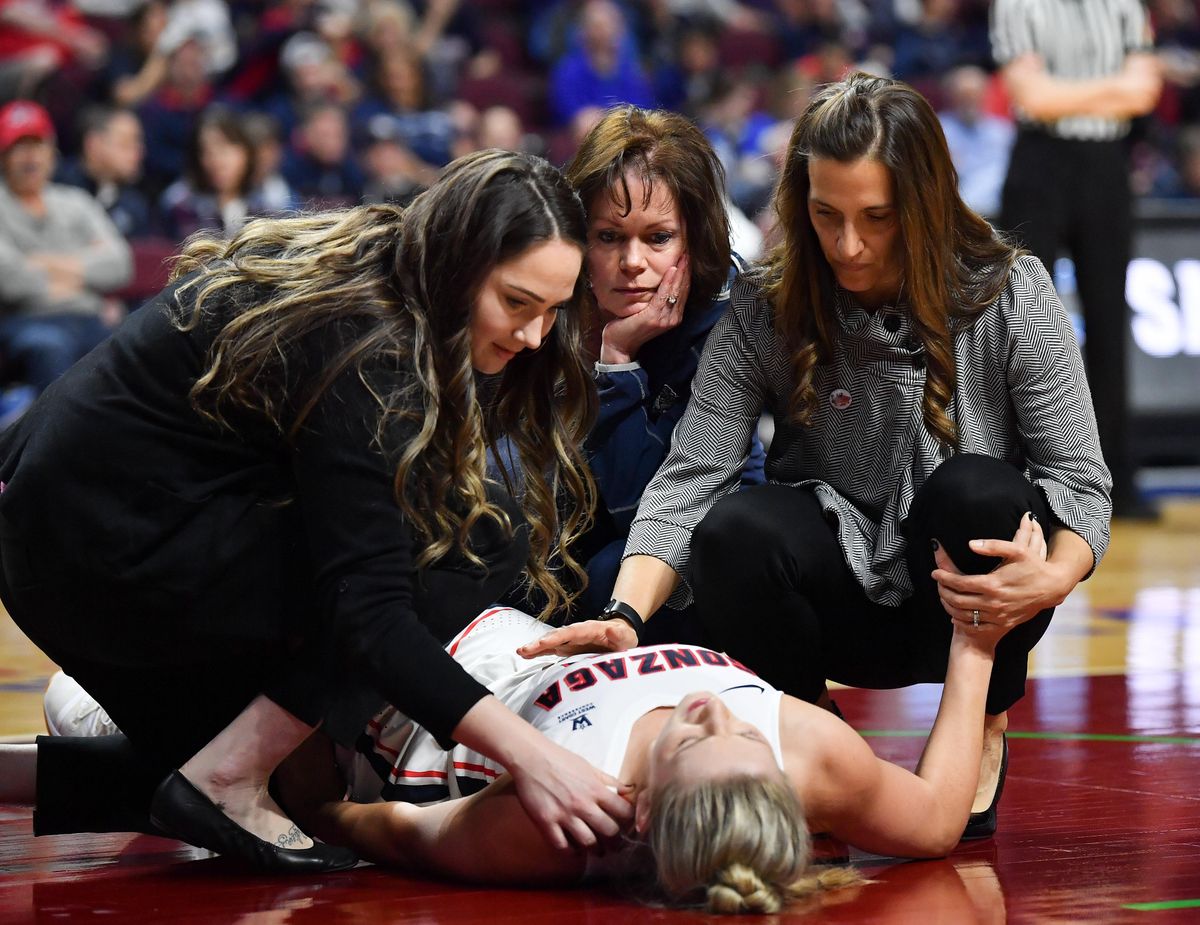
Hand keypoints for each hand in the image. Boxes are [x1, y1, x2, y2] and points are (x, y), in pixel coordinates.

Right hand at [508, 738, 633, 849]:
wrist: (531, 757)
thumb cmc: (560, 759)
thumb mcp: (589, 766)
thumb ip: (608, 780)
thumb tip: (627, 789)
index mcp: (595, 789)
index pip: (623, 811)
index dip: (630, 821)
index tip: (629, 825)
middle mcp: (583, 804)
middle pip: (609, 832)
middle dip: (616, 842)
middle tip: (616, 846)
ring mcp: (564, 815)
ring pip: (588, 842)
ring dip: (596, 850)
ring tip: (598, 851)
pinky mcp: (546, 822)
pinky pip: (562, 845)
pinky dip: (570, 851)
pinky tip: (574, 850)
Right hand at [517, 619, 636, 658]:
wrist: (620, 636)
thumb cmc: (623, 637)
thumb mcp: (625, 637)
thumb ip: (618, 634)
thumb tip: (611, 628)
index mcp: (589, 630)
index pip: (571, 633)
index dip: (557, 637)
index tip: (545, 642)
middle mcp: (576, 633)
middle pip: (556, 636)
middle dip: (540, 642)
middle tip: (524, 650)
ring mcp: (570, 640)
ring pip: (550, 642)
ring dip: (536, 647)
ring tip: (521, 652)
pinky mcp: (567, 648)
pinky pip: (551, 648)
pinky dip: (539, 651)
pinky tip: (525, 655)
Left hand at [598, 256, 689, 363]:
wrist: (618, 345)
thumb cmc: (629, 326)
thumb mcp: (646, 310)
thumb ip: (654, 299)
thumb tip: (656, 281)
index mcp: (672, 316)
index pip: (684, 291)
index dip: (687, 274)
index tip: (687, 258)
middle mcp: (672, 318)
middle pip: (683, 289)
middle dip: (687, 270)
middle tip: (689, 252)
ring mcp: (664, 319)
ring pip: (677, 291)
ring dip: (681, 272)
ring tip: (684, 256)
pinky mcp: (653, 317)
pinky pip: (663, 296)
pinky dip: (669, 281)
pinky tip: (672, 269)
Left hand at [932, 513, 1067, 633]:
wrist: (1052, 588)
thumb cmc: (1033, 566)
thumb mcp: (1017, 550)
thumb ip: (993, 545)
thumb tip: (970, 543)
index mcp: (993, 584)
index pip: (960, 583)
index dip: (944, 578)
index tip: (934, 573)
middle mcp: (994, 602)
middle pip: (958, 600)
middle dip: (943, 592)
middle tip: (937, 584)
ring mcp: (999, 615)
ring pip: (965, 615)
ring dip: (949, 607)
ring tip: (943, 596)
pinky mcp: (1004, 623)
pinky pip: (977, 626)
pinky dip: (962, 621)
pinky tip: (955, 615)